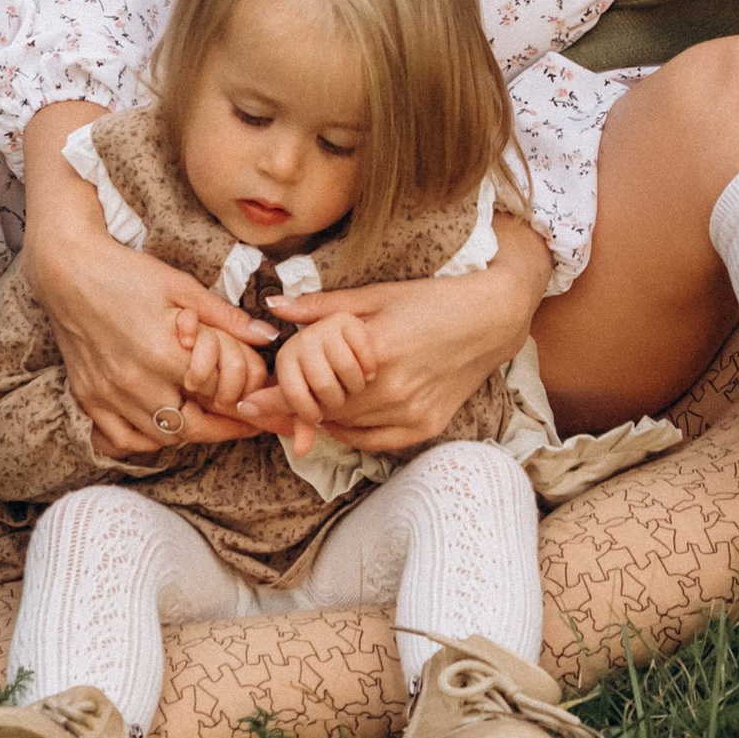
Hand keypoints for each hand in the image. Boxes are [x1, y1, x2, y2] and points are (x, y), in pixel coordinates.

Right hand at [21, 102, 267, 456]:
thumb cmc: (126, 273)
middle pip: (192, 427)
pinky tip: (162, 423)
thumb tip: (267, 336)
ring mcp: (108, 395)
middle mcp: (135, 383)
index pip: (216, 397)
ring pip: (160, 437)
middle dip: (226, 429)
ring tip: (209, 419)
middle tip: (247, 423)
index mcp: (163, 354)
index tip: (263, 404)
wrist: (68, 271)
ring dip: (188, 432)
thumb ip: (226, 318)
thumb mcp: (182, 287)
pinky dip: (145, 439)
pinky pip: (121, 439)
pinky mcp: (89, 398)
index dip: (245, 404)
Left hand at [239, 228, 550, 455]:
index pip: (311, 386)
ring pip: (348, 428)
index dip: (276, 397)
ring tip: (301, 408)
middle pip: (326, 411)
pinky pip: (374, 442)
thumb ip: (322, 308)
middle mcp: (394, 390)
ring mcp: (412, 414)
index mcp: (376, 352)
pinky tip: (341, 415)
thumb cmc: (432, 299)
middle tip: (265, 403)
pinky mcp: (425, 428)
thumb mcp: (376, 295)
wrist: (491, 319)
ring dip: (322, 419)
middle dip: (293, 409)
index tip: (247, 400)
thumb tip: (274, 307)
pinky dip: (352, 431)